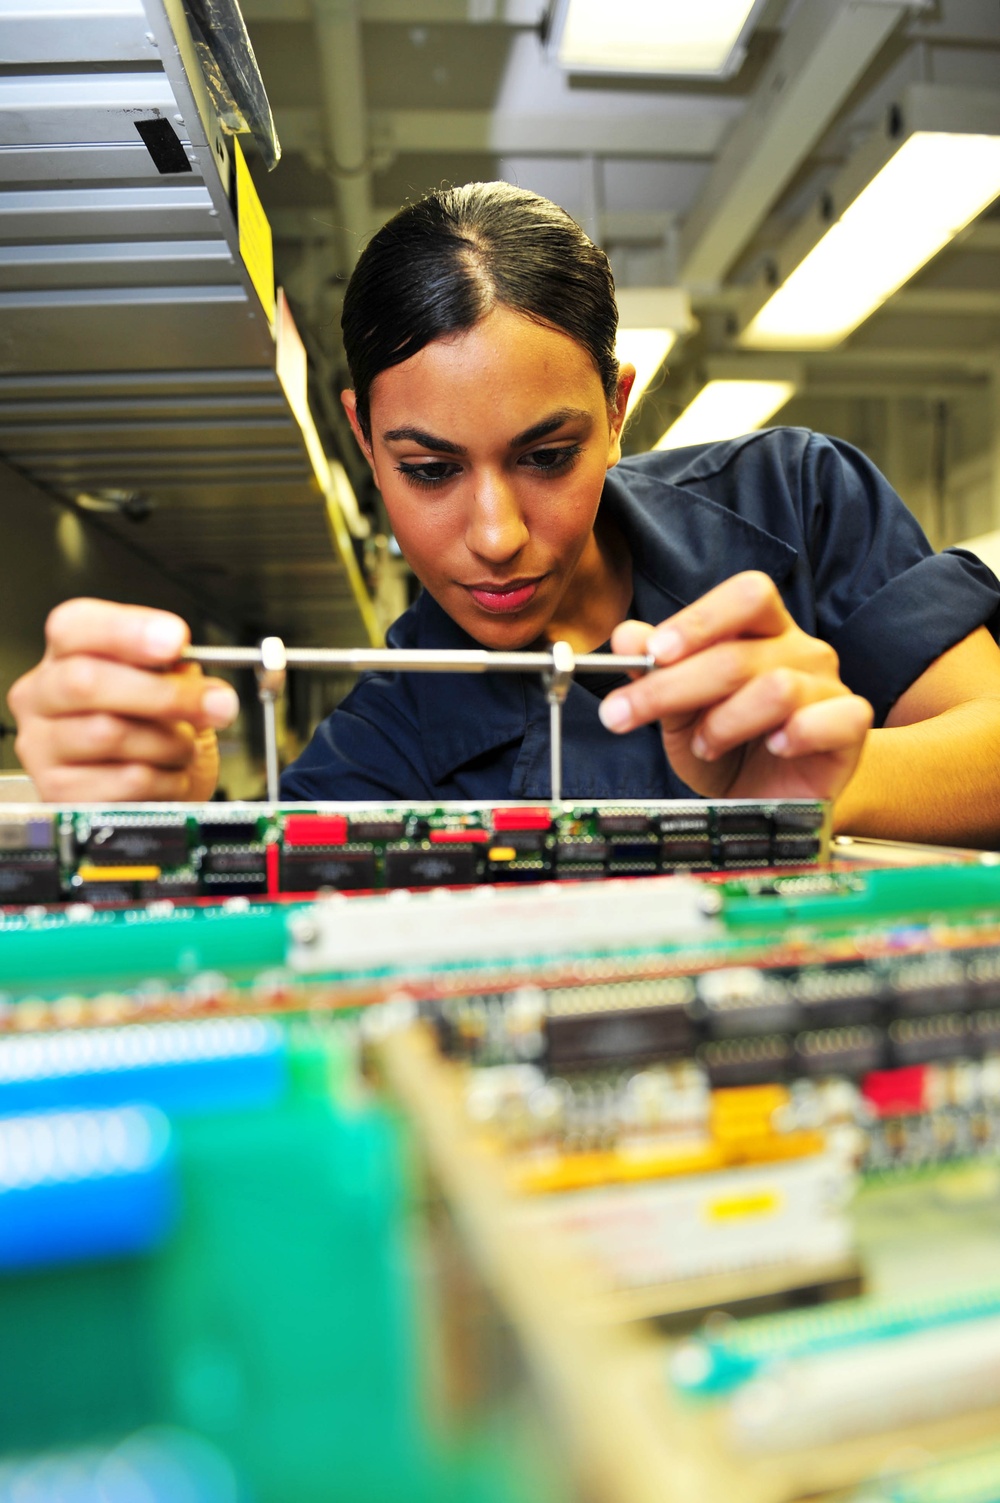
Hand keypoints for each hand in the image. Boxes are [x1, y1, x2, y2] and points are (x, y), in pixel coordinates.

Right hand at [8, 599, 239, 801]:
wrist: (149, 797)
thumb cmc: (154, 734)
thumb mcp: (169, 690)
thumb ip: (175, 672)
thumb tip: (191, 676)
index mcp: (64, 656)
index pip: (74, 627)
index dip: (126, 631)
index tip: (175, 640)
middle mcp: (40, 698)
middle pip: (85, 681)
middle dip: (163, 692)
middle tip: (216, 703)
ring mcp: (41, 748)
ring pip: (109, 734)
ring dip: (170, 743)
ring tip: (186, 748)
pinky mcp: (60, 794)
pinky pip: (126, 781)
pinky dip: (166, 780)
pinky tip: (171, 777)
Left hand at [598, 571, 872, 801]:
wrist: (768, 802)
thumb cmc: (727, 747)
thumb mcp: (678, 710)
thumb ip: (655, 671)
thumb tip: (627, 636)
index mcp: (762, 631)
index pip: (746, 596)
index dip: (701, 620)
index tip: (654, 652)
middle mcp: (801, 650)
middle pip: (739, 653)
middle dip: (672, 687)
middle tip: (625, 715)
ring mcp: (829, 687)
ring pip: (777, 688)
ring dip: (725, 722)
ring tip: (705, 746)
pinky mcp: (851, 728)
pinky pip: (835, 719)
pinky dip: (797, 735)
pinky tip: (774, 748)